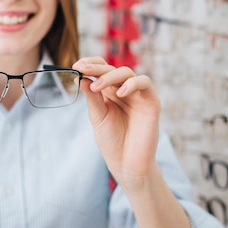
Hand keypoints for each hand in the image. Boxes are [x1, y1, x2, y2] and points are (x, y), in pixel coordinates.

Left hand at [73, 57, 160, 186]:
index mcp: (109, 92)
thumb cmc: (112, 141)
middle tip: (82, 68)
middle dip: (96, 68)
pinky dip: (132, 84)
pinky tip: (119, 93)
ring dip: (110, 76)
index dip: (90, 64)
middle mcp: (124, 90)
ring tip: (96, 86)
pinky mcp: (151, 102)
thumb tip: (81, 78)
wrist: (126, 163)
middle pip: (112, 69)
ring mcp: (138, 95)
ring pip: (127, 72)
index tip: (76, 66)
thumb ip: (92, 98)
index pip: (101, 69)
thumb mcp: (97, 116)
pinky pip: (145, 83)